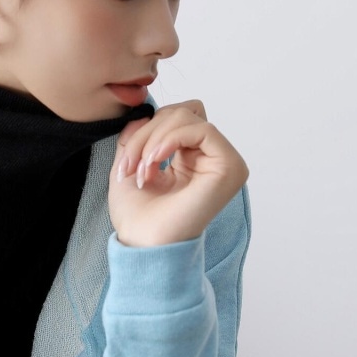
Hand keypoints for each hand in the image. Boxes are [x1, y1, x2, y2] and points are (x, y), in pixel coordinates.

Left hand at [109, 100, 248, 246]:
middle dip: (147, 132)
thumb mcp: (130, 164)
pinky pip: (201, 128)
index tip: (126, 161)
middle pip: (181, 113)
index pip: (176, 118)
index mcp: (193, 159)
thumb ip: (137, 135)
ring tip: (142, 170)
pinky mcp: (230, 166)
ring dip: (154, 139)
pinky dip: (170, 139)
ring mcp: (225, 162)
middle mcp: (212, 159)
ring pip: (187, 117)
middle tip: (129, 165)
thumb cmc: (137, 216)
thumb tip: (144, 112)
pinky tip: (155, 161)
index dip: (147, 128)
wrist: (143, 244)